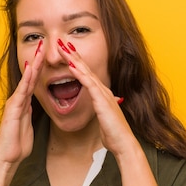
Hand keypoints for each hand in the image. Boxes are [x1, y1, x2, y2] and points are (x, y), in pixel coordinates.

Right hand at [0, 48, 42, 166]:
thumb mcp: (27, 126)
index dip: (40, 68)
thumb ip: (29, 115)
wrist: (7, 157)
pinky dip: (27, 79)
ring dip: (33, 64)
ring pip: (26, 80)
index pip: (33, 82)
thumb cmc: (17, 145)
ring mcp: (15, 103)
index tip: (46, 55)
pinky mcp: (13, 109)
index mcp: (24, 104)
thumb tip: (32, 107)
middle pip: (30, 77)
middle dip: (37, 60)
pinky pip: (22, 91)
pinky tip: (31, 68)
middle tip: (43, 44)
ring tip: (39, 50)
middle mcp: (18, 100)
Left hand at [56, 39, 137, 155]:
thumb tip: (99, 108)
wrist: (124, 143)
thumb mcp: (104, 119)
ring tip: (63, 47)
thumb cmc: (114, 134)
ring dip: (74, 58)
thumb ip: (101, 110)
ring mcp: (103, 94)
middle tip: (62, 42)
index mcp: (102, 94)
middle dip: (73, 54)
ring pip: (85, 72)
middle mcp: (103, 90)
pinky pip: (88, 83)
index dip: (77, 62)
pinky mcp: (101, 100)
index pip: (87, 74)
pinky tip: (70, 66)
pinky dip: (79, 73)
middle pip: (85, 68)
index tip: (66, 52)